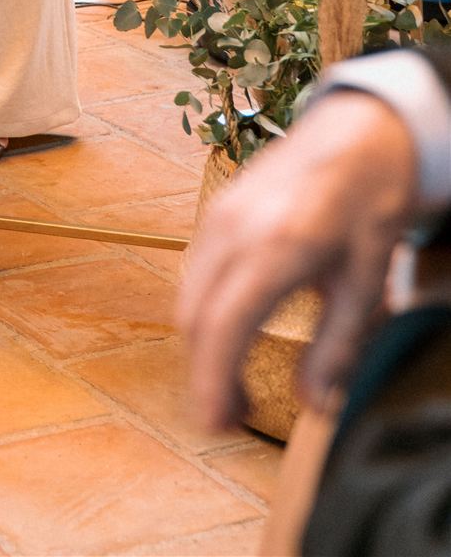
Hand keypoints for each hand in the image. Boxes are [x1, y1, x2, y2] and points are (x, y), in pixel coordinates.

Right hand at [178, 90, 420, 432]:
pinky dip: (204, 311)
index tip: (215, 423)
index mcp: (275, 247)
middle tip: (230, 417)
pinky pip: (195, 270)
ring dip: (202, 344)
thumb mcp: (366, 280)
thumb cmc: (368, 201)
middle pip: (194, 316)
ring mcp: (219, 214)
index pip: (223, 326)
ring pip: (188, 294)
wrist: (357, 133)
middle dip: (203, 373)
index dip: (211, 381)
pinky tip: (231, 332)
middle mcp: (234, 228)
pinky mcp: (217, 209)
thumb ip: (336, 346)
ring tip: (234, 383)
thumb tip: (315, 403)